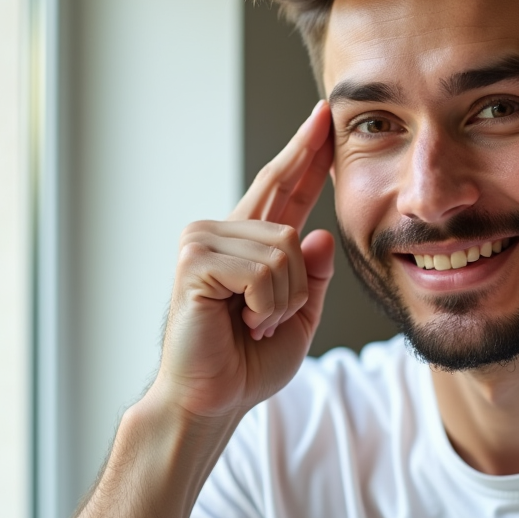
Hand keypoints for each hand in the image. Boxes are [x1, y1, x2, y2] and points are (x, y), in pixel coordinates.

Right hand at [153, 101, 335, 419]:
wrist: (213, 401)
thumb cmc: (248, 363)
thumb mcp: (299, 317)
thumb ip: (313, 276)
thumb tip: (320, 232)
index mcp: (249, 243)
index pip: (284, 186)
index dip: (305, 152)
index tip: (323, 116)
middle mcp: (222, 231)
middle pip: (294, 229)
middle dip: (294, 288)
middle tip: (261, 324)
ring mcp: (203, 241)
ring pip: (284, 251)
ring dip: (280, 302)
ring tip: (248, 323)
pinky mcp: (194, 260)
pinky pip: (263, 271)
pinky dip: (265, 306)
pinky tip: (239, 321)